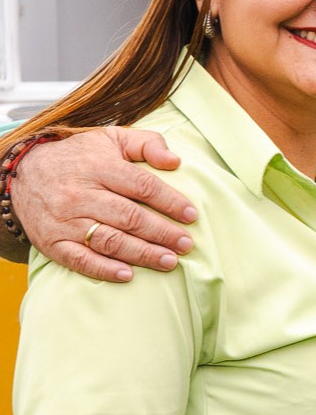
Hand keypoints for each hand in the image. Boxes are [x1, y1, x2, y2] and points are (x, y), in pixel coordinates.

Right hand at [12, 127, 193, 280]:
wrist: (23, 173)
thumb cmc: (79, 157)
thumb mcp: (111, 138)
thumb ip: (146, 144)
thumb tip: (175, 161)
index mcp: (98, 166)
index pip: (142, 186)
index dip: (170, 201)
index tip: (192, 215)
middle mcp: (80, 195)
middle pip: (129, 217)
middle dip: (162, 233)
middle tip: (187, 245)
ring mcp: (65, 220)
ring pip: (109, 240)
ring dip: (142, 254)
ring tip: (170, 261)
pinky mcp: (52, 242)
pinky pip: (79, 259)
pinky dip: (104, 269)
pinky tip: (128, 275)